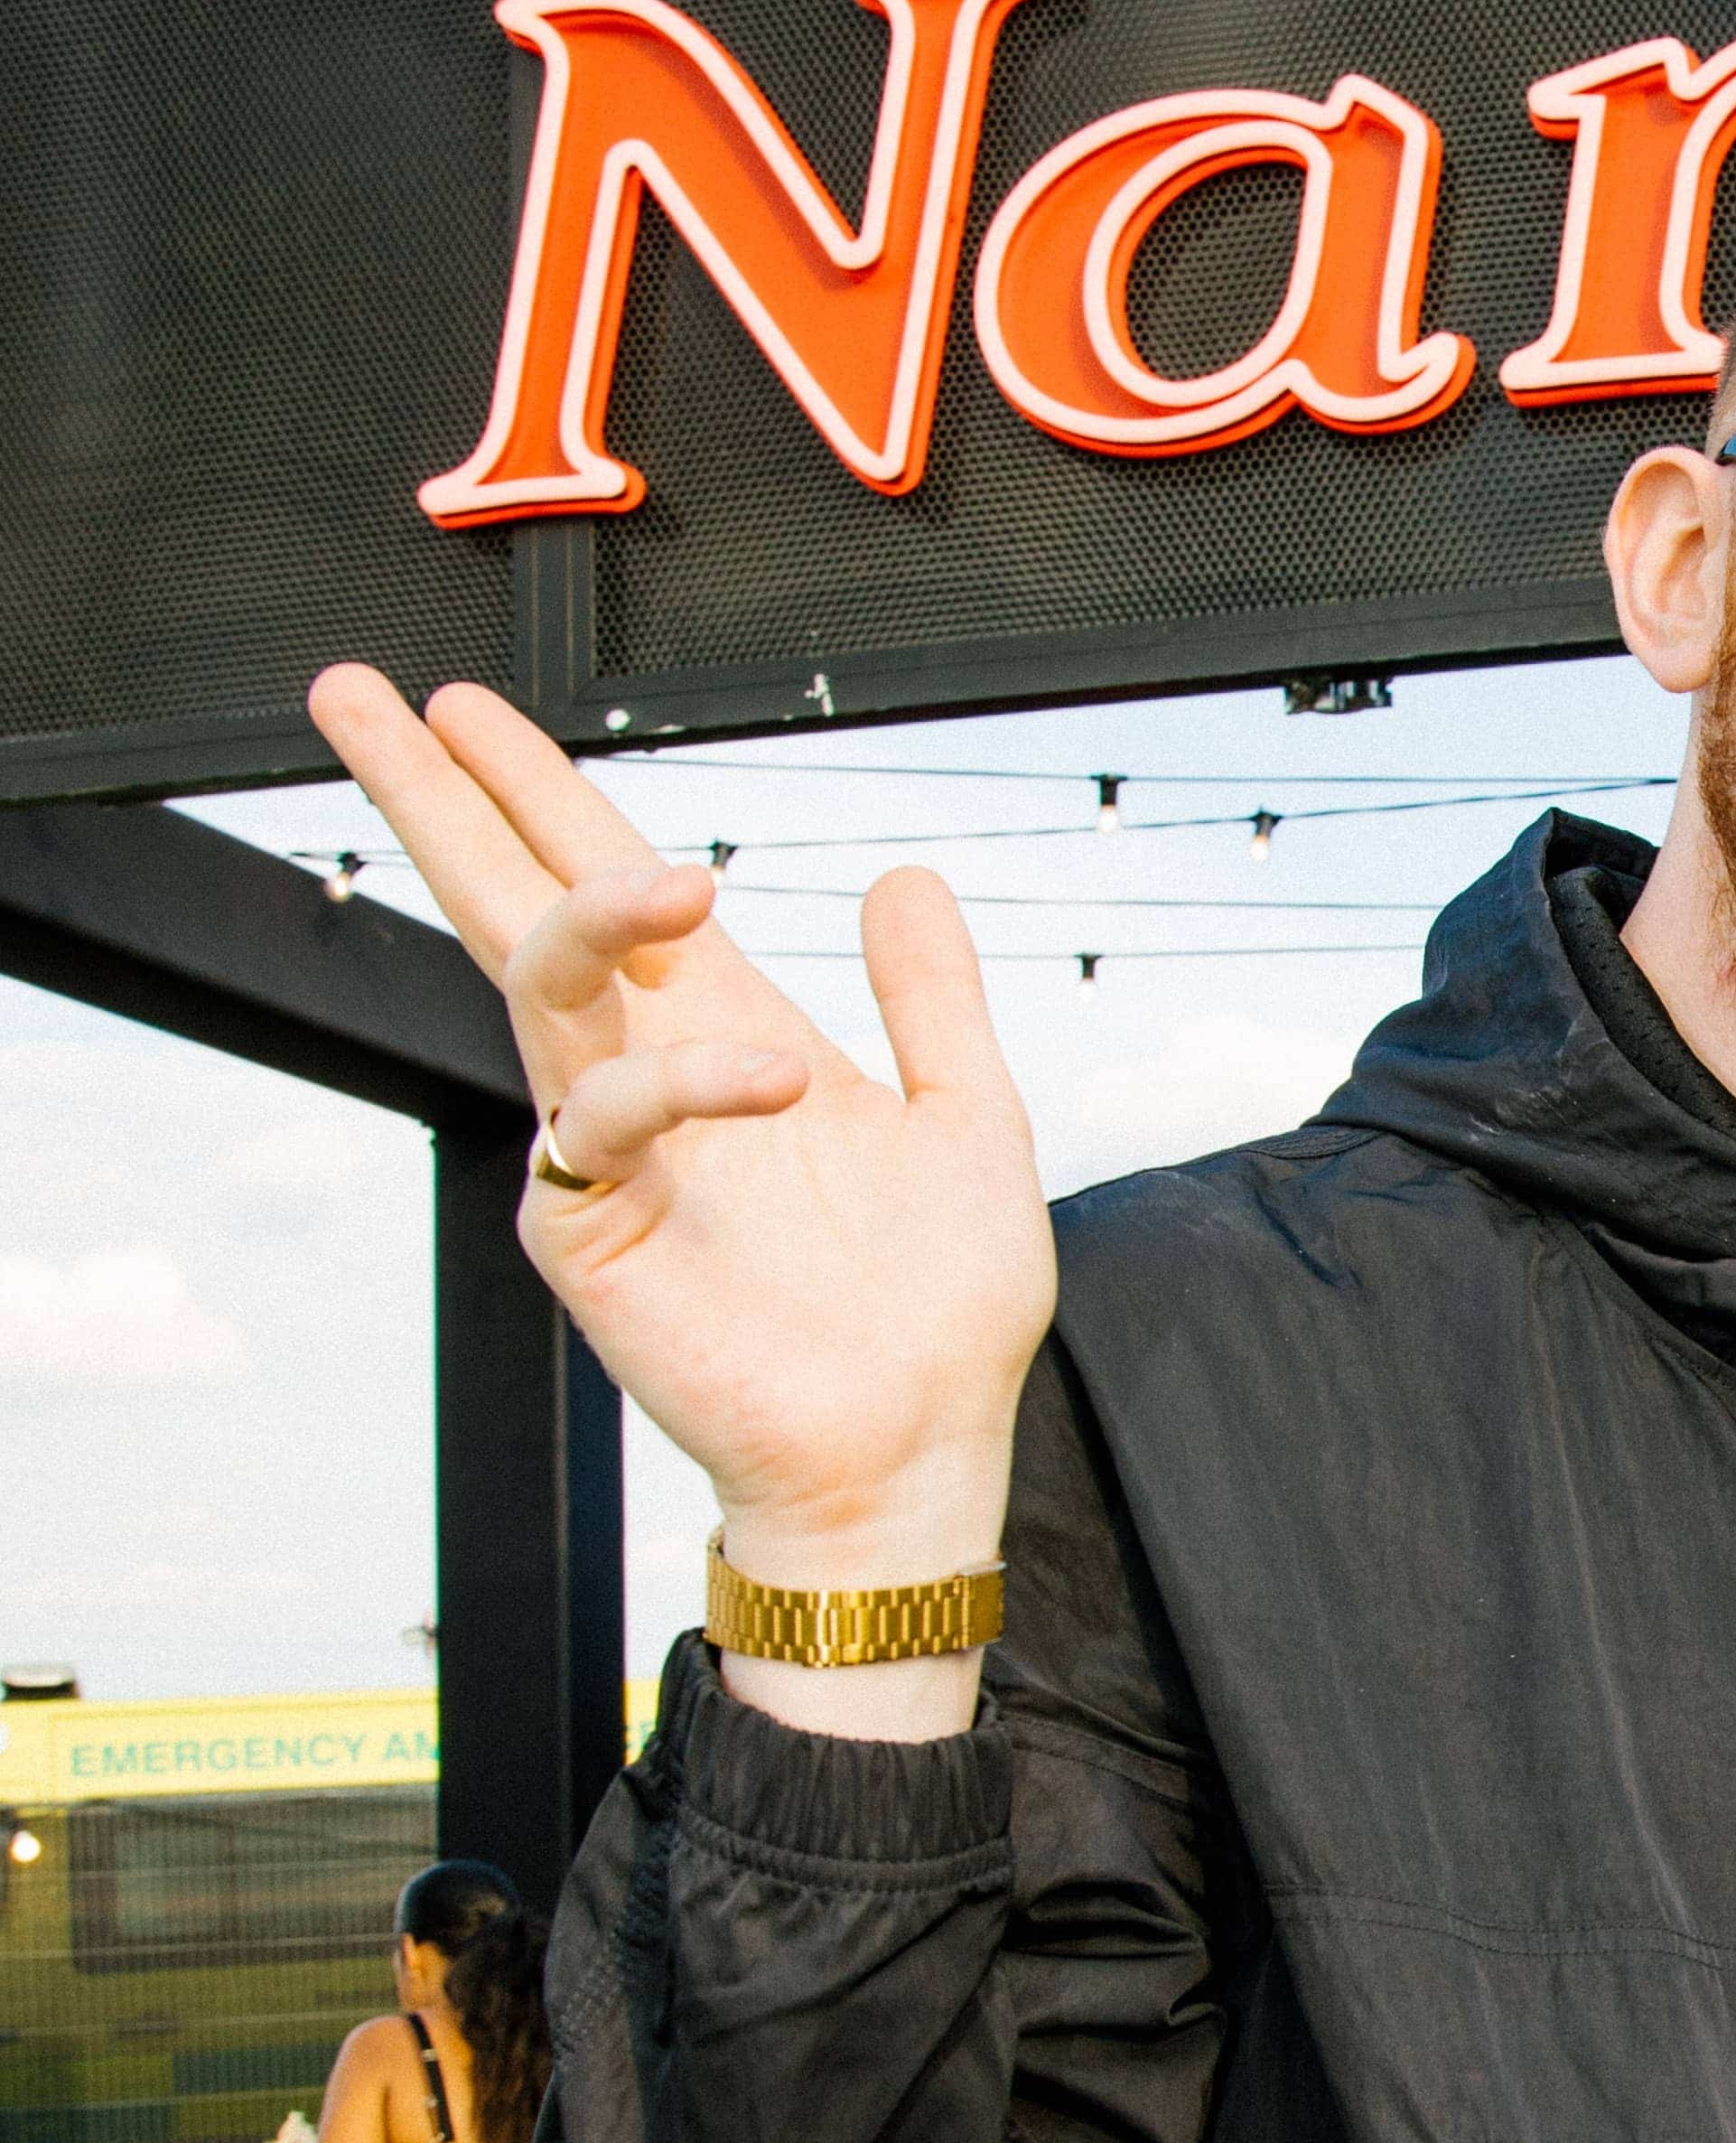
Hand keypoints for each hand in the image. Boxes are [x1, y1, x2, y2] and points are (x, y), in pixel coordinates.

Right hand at [306, 672, 1055, 1710]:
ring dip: (583, 911)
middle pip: (507, 903)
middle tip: (359, 693)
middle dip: (433, 798)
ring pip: (535, 986)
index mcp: (720, 1031)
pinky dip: (677, 1083)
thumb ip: (932, 996)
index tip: (461, 703)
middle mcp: (646, 1074)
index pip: (599, 882)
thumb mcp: (970, 1113)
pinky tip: (773, 1076)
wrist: (923, 1449)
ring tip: (679, 879)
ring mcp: (608, 1153)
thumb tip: (903, 873)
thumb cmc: (939, 1306)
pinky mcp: (594, 1235)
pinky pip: (595, 1123)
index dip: (532, 791)